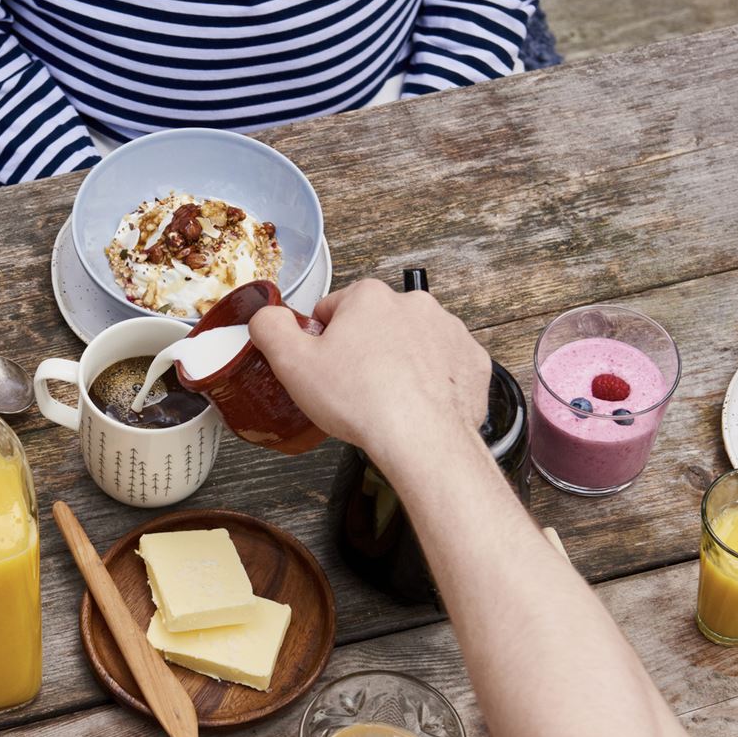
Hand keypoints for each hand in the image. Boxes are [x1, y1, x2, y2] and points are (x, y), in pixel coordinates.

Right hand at [248, 279, 491, 464]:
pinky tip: (414, 406)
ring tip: (384, 401)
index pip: (332, 310)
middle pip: (374, 325)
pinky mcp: (471, 362)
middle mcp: (413, 304)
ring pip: (410, 346)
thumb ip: (270, 329)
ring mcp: (448, 332)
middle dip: (361, 351)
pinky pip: (442, 368)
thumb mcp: (292, 364)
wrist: (422, 438)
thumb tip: (266, 316)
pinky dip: (428, 384)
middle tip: (351, 389)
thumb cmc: (362, 401)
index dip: (321, 341)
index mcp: (369, 298)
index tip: (323, 368)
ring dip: (397, 366)